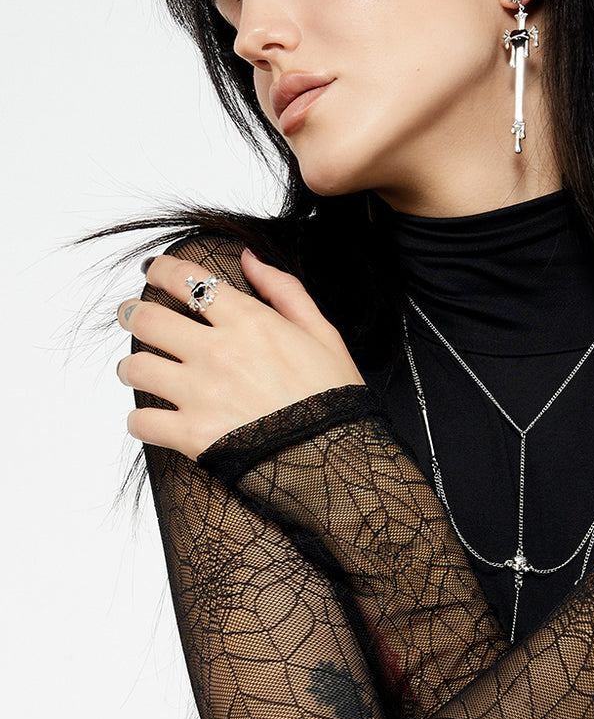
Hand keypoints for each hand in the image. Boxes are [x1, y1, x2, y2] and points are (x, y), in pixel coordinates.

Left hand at [116, 250, 363, 458]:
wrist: (337, 459)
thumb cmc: (333, 399)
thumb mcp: (323, 334)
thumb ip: (284, 291)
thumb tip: (250, 259)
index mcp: (249, 323)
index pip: (187, 280)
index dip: (162, 269)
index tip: (154, 270)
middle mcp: (217, 352)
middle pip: (148, 319)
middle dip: (132, 313)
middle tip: (131, 315)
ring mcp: (201, 394)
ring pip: (136, 368)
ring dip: (131, 367)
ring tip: (136, 369)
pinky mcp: (192, 434)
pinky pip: (141, 422)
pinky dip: (140, 420)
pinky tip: (150, 418)